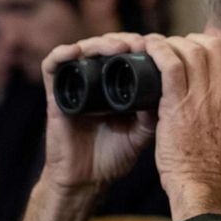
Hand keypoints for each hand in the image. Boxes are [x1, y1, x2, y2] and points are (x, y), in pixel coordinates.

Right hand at [40, 33, 158, 196]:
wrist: (87, 180)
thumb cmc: (113, 156)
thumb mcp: (141, 134)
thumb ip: (152, 115)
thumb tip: (168, 90)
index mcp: (116, 88)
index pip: (126, 57)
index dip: (140, 48)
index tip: (158, 48)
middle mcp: (95, 83)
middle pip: (106, 48)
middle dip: (123, 41)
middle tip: (140, 44)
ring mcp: (75, 87)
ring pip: (83, 51)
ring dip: (100, 43)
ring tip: (119, 47)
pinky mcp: (55, 95)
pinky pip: (52, 67)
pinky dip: (61, 55)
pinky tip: (75, 51)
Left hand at [145, 33, 220, 220]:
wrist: (201, 186)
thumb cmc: (211, 166)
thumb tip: (220, 94)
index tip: (206, 50)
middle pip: (217, 46)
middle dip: (195, 41)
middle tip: (179, 49)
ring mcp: (204, 99)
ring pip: (193, 50)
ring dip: (174, 43)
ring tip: (160, 50)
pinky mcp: (179, 104)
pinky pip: (170, 64)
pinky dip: (159, 51)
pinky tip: (150, 50)